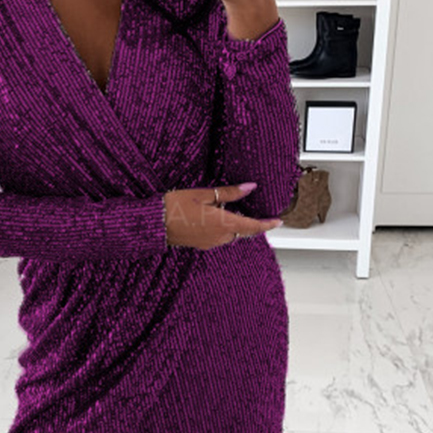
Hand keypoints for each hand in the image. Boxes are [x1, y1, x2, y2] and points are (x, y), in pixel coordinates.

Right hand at [164, 183, 282, 249]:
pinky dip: (223, 228)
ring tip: (230, 210)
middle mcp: (219, 236)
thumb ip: (229, 193)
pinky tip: (215, 217)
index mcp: (223, 223)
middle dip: (251, 223)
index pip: (253, 226)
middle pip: (243, 231)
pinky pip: (219, 237)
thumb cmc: (175, 206)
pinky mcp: (201, 244)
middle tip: (256, 212)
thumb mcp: (204, 194)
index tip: (278, 221)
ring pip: (231, 234)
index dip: (267, 224)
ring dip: (235, 224)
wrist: (154, 224)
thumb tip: (249, 188)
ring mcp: (210, 242)